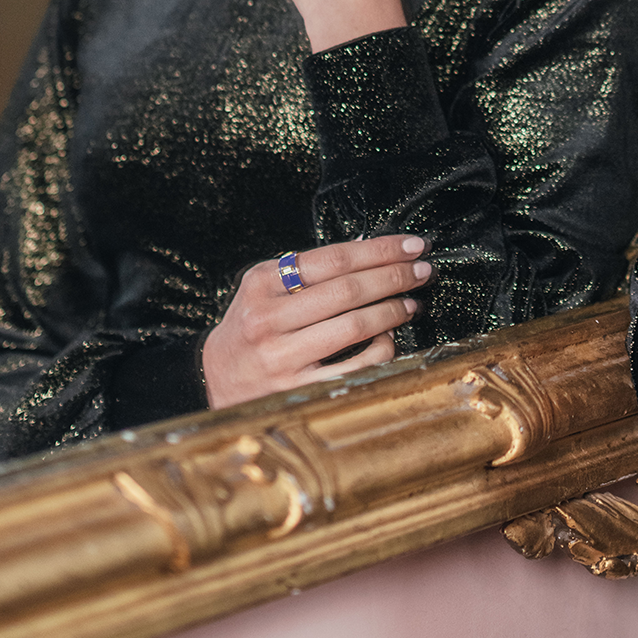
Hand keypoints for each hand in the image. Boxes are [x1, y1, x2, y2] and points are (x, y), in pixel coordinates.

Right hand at [202, 235, 431, 408]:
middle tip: (423, 270)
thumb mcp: (265, 288)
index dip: (380, 250)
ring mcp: (281, 358)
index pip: (334, 258)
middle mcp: (268, 319)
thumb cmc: (251, 328)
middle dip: (395, 276)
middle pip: (348, 290)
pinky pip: (354, 367)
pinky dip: (381, 349)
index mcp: (262, 284)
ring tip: (412, 302)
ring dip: (393, 310)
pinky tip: (390, 338)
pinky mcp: (297, 391)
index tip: (412, 246)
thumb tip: (369, 248)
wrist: (214, 382)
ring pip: (355, 326)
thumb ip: (310, 269)